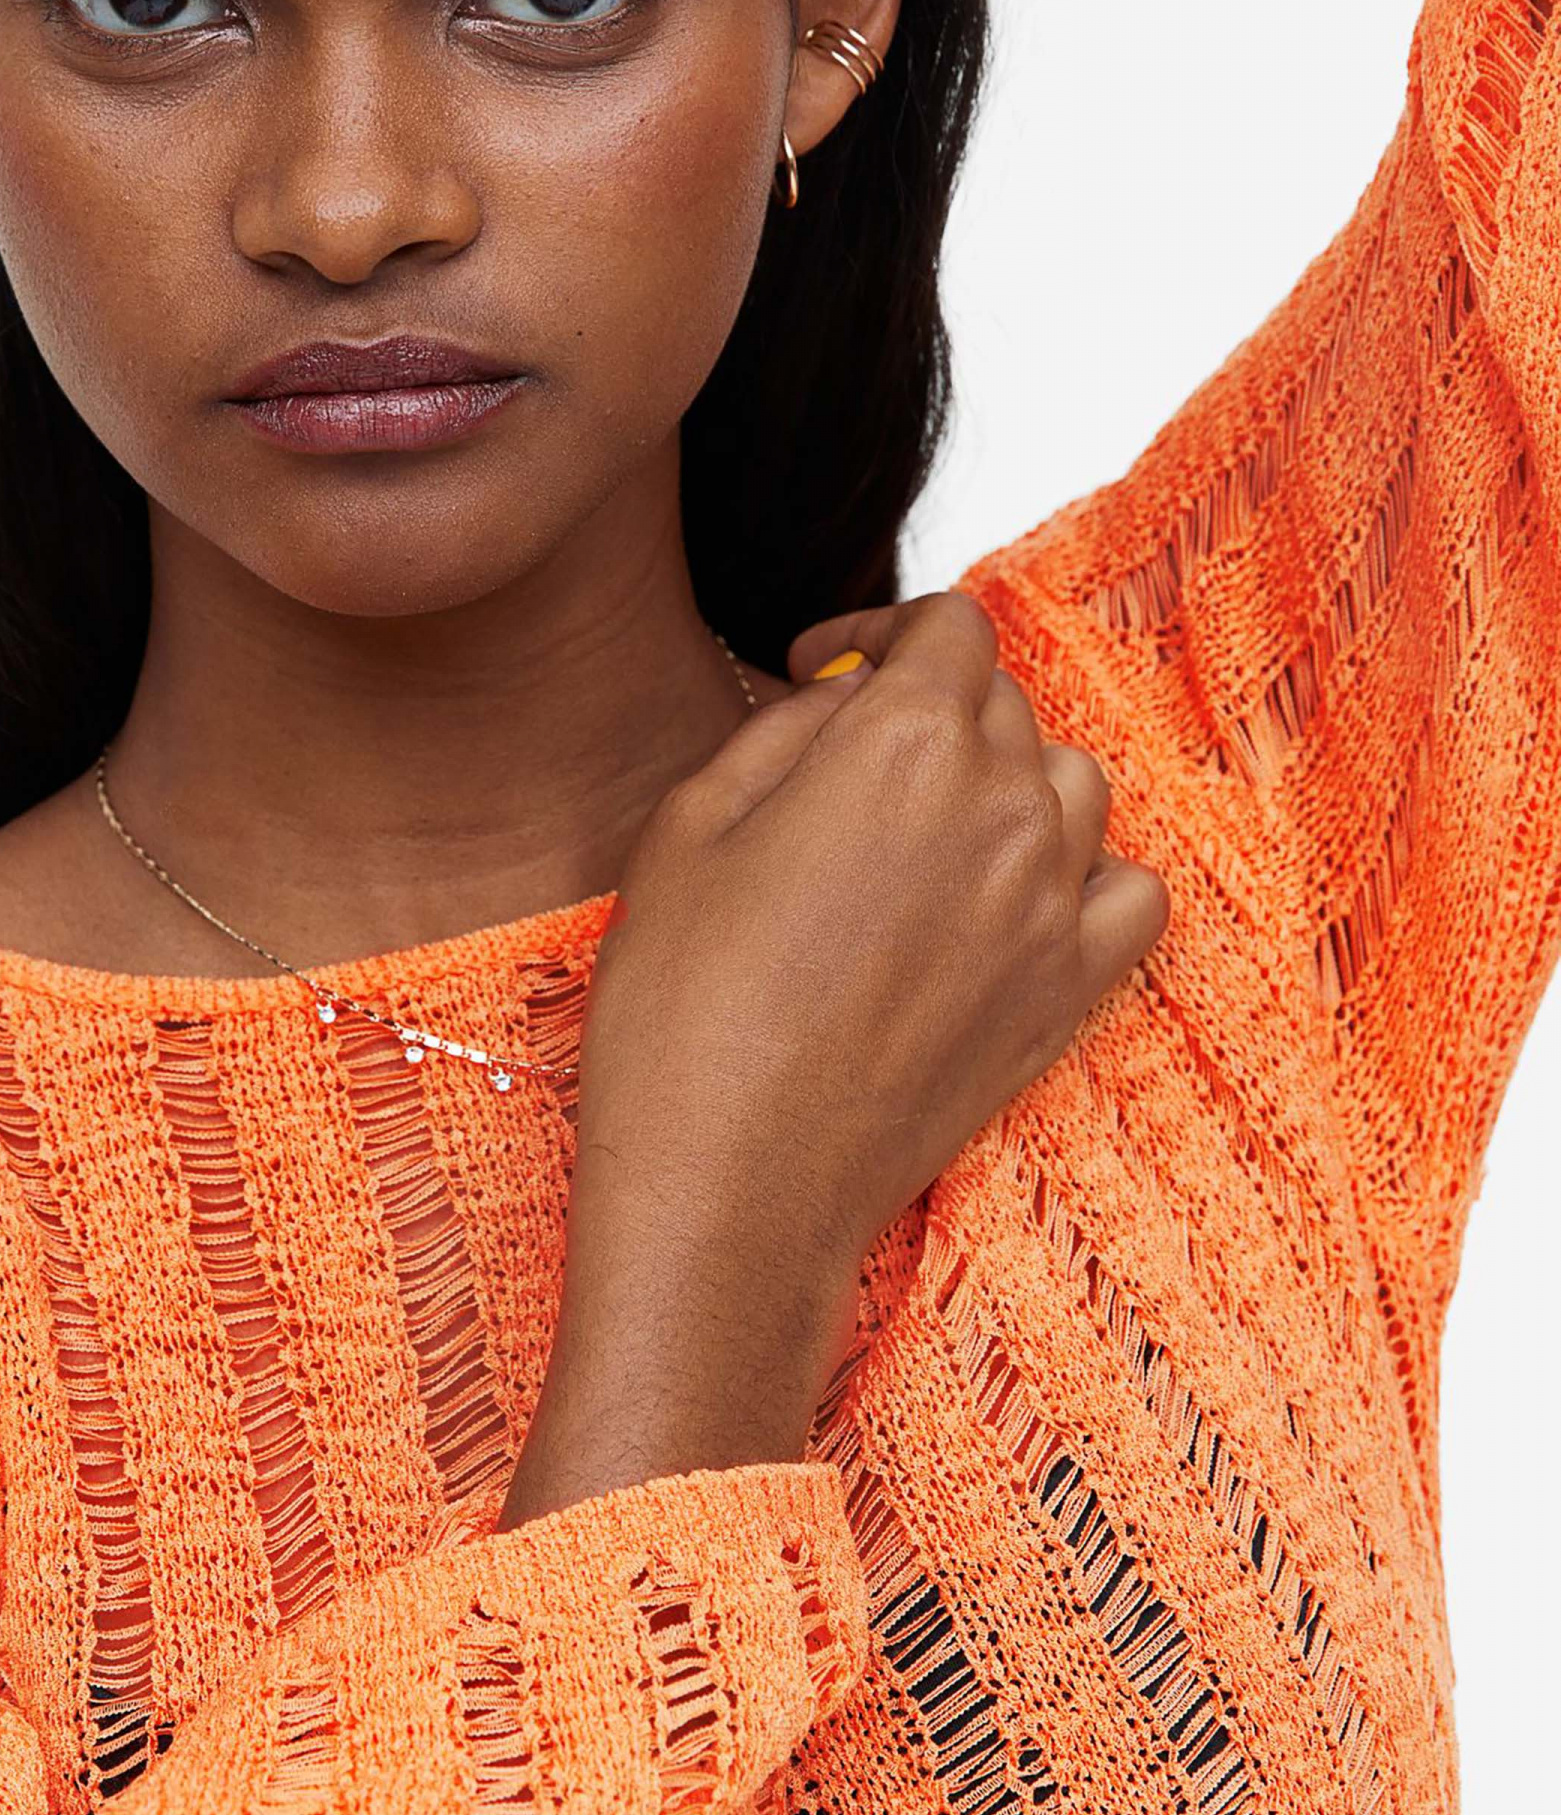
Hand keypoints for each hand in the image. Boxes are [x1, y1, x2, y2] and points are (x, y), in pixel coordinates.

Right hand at [498, 593, 1167, 1525]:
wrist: (731, 1188)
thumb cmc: (683, 1015)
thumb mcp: (687, 823)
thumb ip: (785, 728)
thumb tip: (847, 697)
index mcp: (905, 741)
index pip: (946, 625)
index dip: (881, 631)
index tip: (829, 668)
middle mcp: (1003, 805)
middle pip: (1003, 704)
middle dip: (928, 712)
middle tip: (847, 769)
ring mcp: (1052, 901)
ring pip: (1072, 783)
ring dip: (1009, 784)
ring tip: (927, 835)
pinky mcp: (1072, 990)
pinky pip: (1130, 890)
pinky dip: (1086, 875)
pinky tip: (1012, 900)